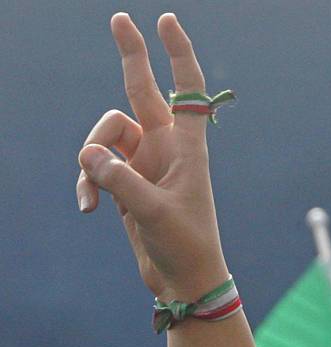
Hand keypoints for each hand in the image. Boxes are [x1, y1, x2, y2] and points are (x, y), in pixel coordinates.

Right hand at [76, 13, 228, 301]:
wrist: (183, 279)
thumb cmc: (185, 244)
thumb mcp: (154, 211)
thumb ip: (121, 181)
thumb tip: (87, 155)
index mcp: (185, 147)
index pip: (187, 90)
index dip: (178, 54)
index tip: (165, 21)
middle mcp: (164, 149)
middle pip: (140, 93)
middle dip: (131, 56)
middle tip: (118, 17)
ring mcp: (143, 166)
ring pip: (106, 138)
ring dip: (91, 161)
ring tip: (91, 195)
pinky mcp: (126, 187)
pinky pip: (98, 170)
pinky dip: (88, 184)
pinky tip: (86, 207)